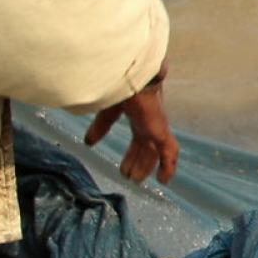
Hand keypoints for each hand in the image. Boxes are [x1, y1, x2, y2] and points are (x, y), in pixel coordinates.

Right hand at [85, 67, 178, 183]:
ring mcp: (156, 126)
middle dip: (137, 160)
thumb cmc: (119, 86)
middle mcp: (149, 120)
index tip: (124, 165)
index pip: (137, 135)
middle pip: (145, 145)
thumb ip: (101, 126)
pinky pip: (169, 152)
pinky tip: (164, 180)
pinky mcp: (160, 131)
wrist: (131, 77)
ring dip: (145, 166)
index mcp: (138, 113)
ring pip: (154, 151)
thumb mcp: (107, 109)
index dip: (131, 151)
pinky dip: (168, 167)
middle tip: (128, 175)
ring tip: (136, 179)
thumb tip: (89, 142)